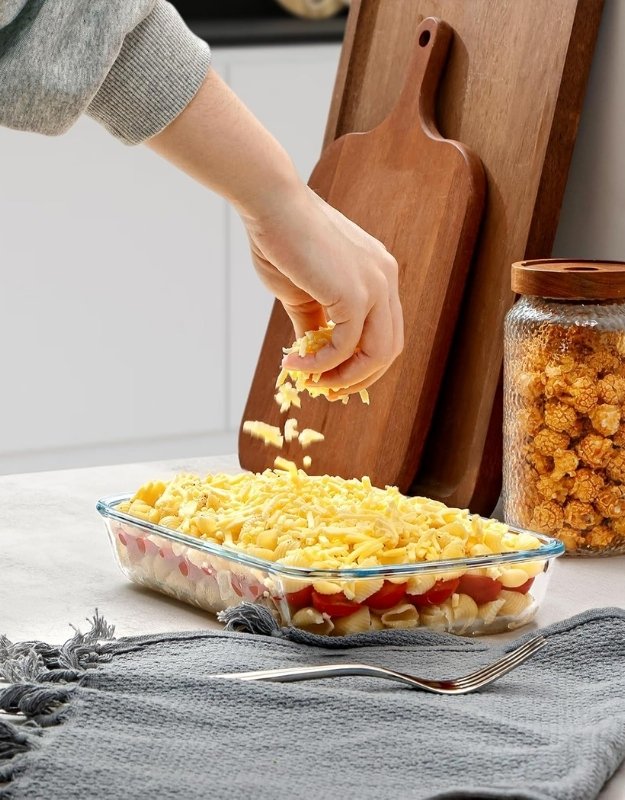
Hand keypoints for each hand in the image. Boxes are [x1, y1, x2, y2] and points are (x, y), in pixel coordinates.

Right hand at [147, 70, 403, 394]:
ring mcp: (376, 286)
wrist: (270, 205)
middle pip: (389, 349)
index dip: (362, 363)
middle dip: (358, 378)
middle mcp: (386, 279)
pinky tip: (298, 362)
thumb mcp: (302, 291)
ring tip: (312, 381)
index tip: (332, 378)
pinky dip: (322, 363)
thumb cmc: (282, 240)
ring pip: (377, 354)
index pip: (385, 331)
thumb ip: (315, 322)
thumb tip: (313, 355)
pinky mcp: (356, 294)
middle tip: (326, 391)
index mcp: (379, 275)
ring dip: (344, 377)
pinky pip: (345, 347)